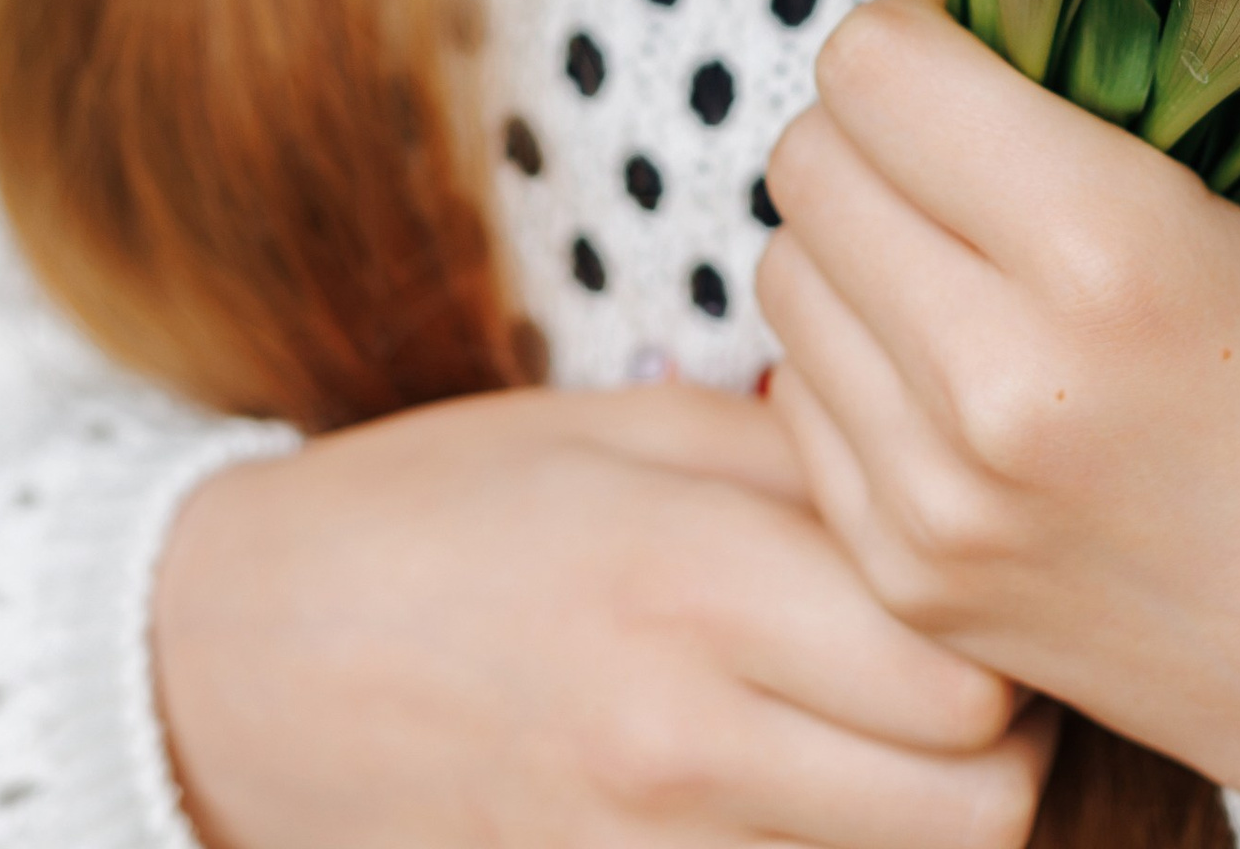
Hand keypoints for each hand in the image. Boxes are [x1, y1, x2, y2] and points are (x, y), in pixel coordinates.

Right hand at [152, 374, 1059, 848]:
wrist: (235, 661)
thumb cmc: (438, 510)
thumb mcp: (621, 430)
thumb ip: (797, 459)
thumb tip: (950, 472)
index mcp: (693, 580)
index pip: (966, 671)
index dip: (1004, 622)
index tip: (978, 571)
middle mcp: (683, 740)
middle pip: (979, 809)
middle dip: (1004, 739)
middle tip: (963, 660)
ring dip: (925, 805)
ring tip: (883, 720)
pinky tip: (795, 775)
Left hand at [758, 0, 1239, 835]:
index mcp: (1108, 257)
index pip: (874, 63)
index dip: (932, 27)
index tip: (1005, 50)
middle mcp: (993, 384)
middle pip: (808, 155)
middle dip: (884, 121)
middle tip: (983, 137)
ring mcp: (936, 502)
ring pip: (781, 270)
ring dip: (858, 234)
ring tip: (971, 245)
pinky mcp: (909, 581)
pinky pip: (798, 394)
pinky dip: (857, 351)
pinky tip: (966, 354)